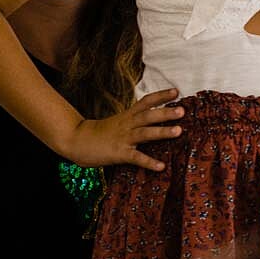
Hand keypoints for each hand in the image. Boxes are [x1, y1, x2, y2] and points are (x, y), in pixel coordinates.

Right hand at [61, 89, 183, 169]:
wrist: (76, 140)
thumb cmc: (102, 132)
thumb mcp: (120, 121)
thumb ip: (137, 119)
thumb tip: (158, 117)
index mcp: (128, 116)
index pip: (146, 102)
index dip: (161, 96)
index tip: (177, 91)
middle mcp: (128, 125)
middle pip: (148, 116)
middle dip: (165, 113)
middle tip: (183, 111)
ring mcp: (123, 138)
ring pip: (145, 133)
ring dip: (162, 132)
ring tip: (179, 131)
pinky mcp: (119, 153)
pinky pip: (136, 157)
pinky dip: (149, 162)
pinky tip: (161, 166)